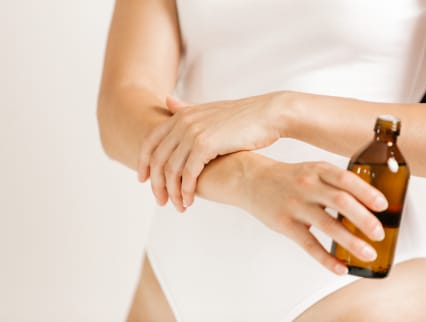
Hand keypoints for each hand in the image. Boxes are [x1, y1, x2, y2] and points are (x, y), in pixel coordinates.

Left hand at [137, 93, 286, 210]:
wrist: (269, 114)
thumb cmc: (243, 116)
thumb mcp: (210, 111)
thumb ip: (186, 109)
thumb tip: (167, 101)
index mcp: (182, 114)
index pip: (150, 141)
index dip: (143, 162)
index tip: (144, 180)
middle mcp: (183, 122)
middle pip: (156, 158)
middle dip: (156, 184)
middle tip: (161, 201)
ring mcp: (192, 132)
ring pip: (170, 169)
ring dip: (172, 192)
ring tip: (178, 206)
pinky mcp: (205, 144)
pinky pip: (187, 173)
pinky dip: (185, 190)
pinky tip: (189, 201)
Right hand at [238, 159, 387, 274]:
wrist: (251, 180)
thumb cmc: (287, 178)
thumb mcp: (310, 170)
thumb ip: (334, 183)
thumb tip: (366, 205)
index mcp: (317, 170)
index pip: (346, 179)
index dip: (366, 192)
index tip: (383, 205)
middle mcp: (307, 185)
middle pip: (340, 201)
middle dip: (364, 219)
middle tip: (379, 234)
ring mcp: (295, 205)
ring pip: (327, 224)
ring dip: (351, 241)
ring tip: (367, 253)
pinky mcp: (284, 223)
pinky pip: (308, 244)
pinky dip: (326, 258)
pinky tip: (340, 268)